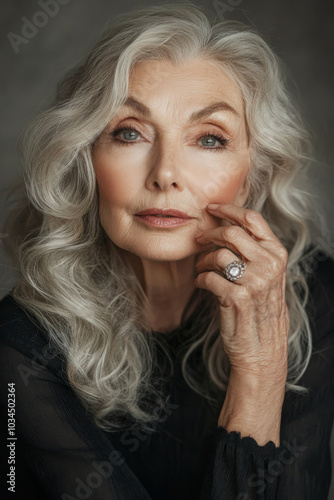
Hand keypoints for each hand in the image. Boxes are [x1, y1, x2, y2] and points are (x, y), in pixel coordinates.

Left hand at [194, 203, 288, 386]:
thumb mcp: (268, 277)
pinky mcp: (236, 298)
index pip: (252, 219)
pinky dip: (200, 279)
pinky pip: (208, 277)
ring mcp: (253, 282)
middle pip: (231, 233)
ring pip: (217, 254)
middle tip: (199, 239)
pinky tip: (202, 283)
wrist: (262, 349)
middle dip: (209, 234)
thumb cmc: (261, 311)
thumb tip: (227, 228)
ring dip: (203, 260)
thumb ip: (256, 252)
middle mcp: (268, 265)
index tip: (211, 208)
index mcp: (277, 255)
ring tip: (201, 268)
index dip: (228, 209)